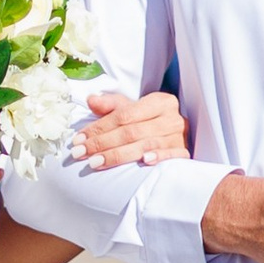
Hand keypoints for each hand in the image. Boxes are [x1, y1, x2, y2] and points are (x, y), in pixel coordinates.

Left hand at [72, 87, 189, 168]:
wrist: (175, 132)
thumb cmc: (150, 120)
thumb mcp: (132, 109)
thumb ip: (111, 105)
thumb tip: (91, 100)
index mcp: (159, 101)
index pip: (124, 115)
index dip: (100, 127)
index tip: (79, 138)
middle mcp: (171, 118)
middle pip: (132, 132)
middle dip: (102, 143)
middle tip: (80, 153)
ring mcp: (179, 136)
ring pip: (145, 145)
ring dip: (118, 156)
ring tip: (94, 163)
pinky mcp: (184, 152)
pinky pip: (172, 156)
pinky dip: (159, 158)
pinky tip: (143, 162)